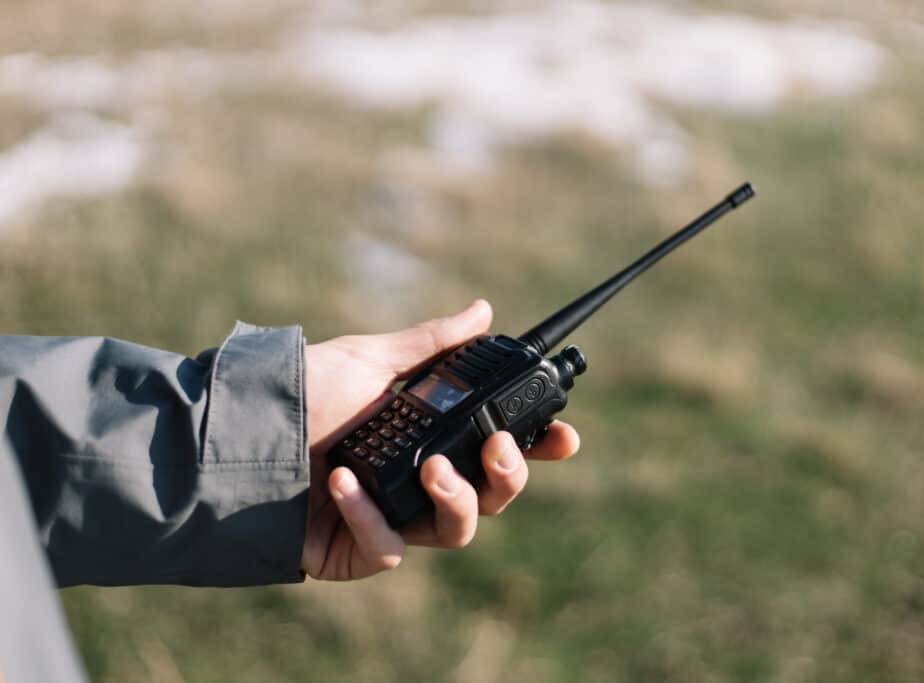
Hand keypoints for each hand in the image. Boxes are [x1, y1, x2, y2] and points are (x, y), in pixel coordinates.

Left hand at [301, 300, 579, 579]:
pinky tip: (342, 482)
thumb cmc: (303, 394)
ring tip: (429, 467)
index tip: (564, 437)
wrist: (237, 433)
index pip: (498, 444)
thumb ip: (432, 343)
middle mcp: (419, 476)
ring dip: (457, 498)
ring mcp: (394, 516)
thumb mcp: (371, 359)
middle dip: (511, 474)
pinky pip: (391, 547)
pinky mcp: (360, 549)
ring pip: (459, 528)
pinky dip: (372, 515)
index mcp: (431, 433)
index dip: (537, 445)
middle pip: (493, 494)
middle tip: (498, 448)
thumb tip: (483, 309)